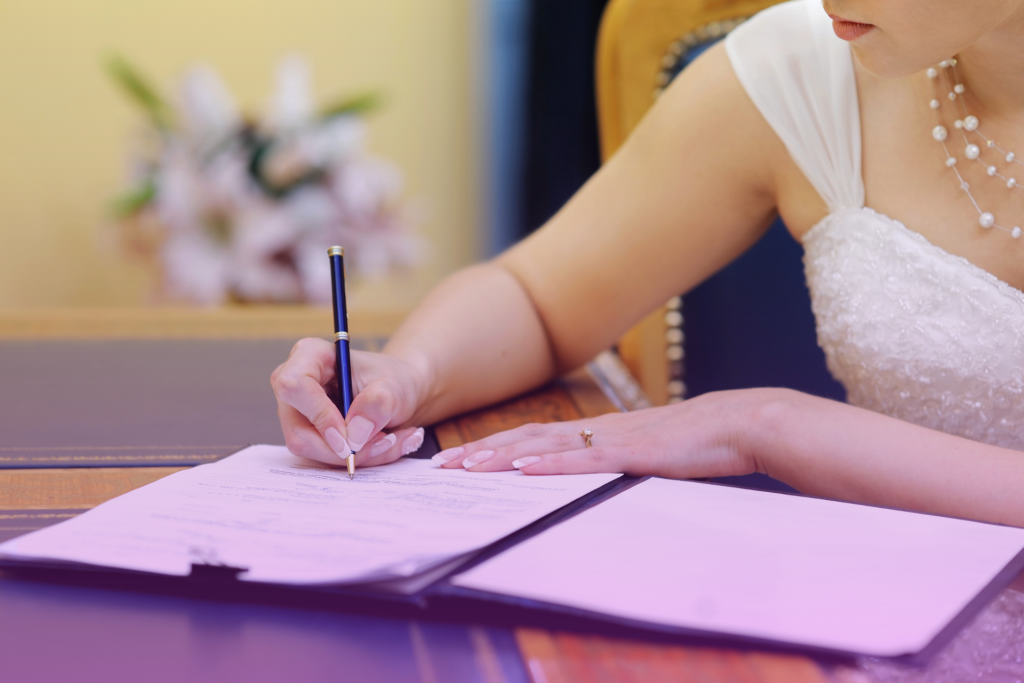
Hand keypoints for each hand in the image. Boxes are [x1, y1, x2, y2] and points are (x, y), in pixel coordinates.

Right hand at [271, 338, 430, 467]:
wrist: (398, 394)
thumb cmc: (393, 380)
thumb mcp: (395, 387)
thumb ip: (377, 404)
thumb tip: (354, 435)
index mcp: (309, 355)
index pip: (294, 387)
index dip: (320, 416)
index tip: (350, 437)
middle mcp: (294, 384)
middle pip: (298, 431)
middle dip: (344, 447)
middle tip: (386, 441)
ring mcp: (296, 413)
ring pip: (310, 450)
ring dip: (356, 455)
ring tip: (390, 440)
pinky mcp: (306, 434)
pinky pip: (322, 458)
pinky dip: (356, 458)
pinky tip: (381, 444)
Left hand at [429, 390, 765, 478]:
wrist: (735, 424)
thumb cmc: (692, 444)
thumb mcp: (642, 458)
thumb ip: (611, 467)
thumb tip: (583, 484)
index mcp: (594, 432)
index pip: (532, 438)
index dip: (492, 447)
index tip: (459, 458)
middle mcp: (593, 430)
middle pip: (525, 438)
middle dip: (480, 451)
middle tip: (441, 464)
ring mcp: (610, 438)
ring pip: (543, 445)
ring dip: (502, 456)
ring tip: (467, 465)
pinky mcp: (631, 452)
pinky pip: (583, 458)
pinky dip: (549, 463)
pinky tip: (523, 469)